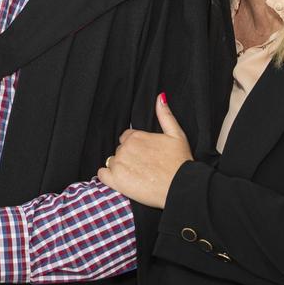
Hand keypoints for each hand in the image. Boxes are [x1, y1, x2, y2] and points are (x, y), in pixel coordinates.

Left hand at [99, 92, 191, 208]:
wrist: (181, 187)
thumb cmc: (181, 162)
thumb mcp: (176, 134)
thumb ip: (165, 115)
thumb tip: (159, 97)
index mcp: (136, 136)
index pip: (127, 138)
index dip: (136, 147)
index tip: (145, 156)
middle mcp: (125, 148)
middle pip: (120, 150)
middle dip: (129, 157)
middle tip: (144, 167)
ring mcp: (119, 164)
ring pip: (112, 161)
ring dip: (121, 167)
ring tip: (137, 176)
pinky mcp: (116, 180)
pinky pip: (102, 174)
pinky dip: (108, 177)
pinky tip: (121, 180)